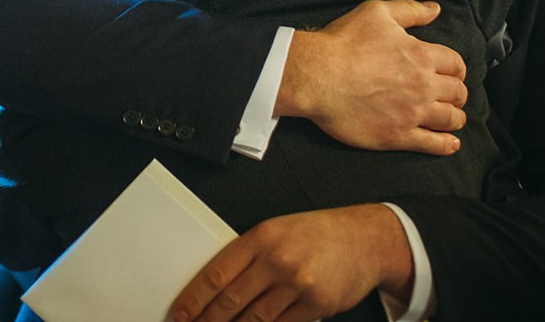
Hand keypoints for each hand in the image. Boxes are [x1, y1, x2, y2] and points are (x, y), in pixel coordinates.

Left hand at [172, 203, 414, 321]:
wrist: (364, 239)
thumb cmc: (317, 233)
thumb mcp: (279, 231)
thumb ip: (251, 255)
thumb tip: (219, 287)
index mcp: (262, 235)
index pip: (218, 272)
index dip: (195, 297)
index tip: (180, 313)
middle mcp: (277, 258)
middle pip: (232, 300)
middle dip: (208, 321)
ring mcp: (298, 283)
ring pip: (255, 319)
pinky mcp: (316, 305)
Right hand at [276, 0, 466, 153]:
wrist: (318, 76)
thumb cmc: (345, 41)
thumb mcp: (377, 12)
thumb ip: (410, 10)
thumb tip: (435, 9)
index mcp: (421, 55)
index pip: (455, 64)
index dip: (456, 68)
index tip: (452, 72)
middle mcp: (423, 86)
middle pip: (457, 93)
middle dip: (458, 93)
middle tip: (453, 94)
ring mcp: (412, 114)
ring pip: (450, 119)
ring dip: (456, 117)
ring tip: (454, 117)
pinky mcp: (398, 136)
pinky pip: (432, 144)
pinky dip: (446, 145)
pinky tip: (452, 143)